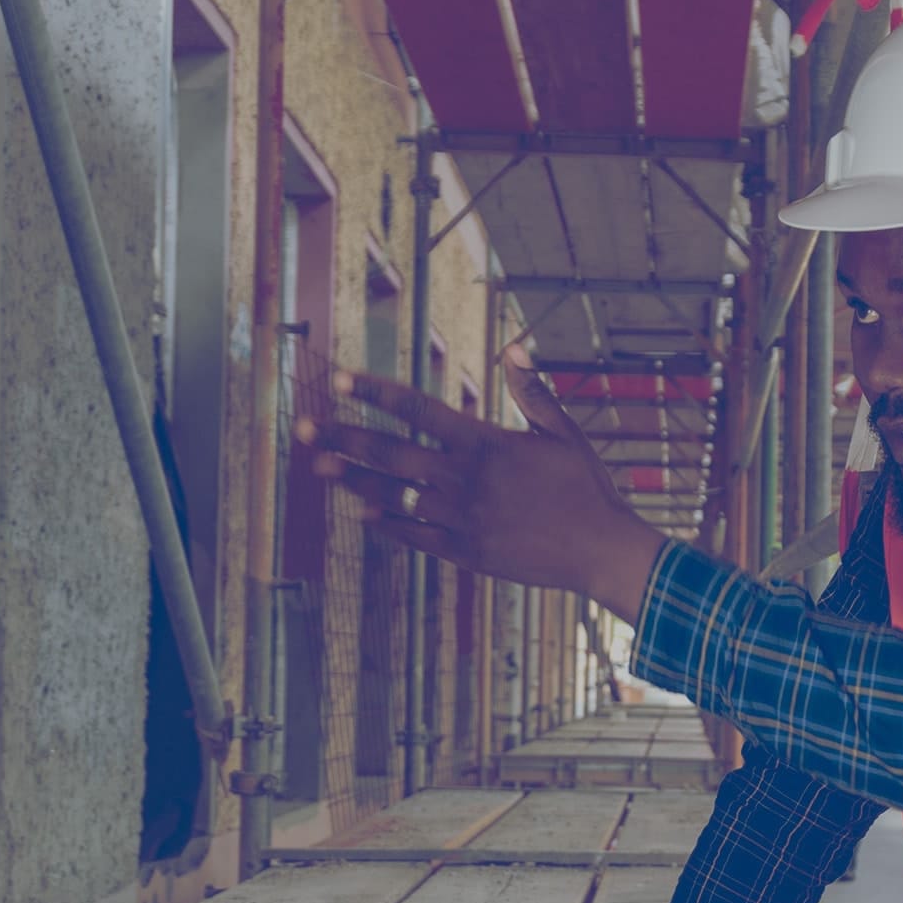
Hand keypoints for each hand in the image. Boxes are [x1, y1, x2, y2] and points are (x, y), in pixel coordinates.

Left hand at [295, 344, 667, 622]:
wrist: (600, 552)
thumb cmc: (586, 489)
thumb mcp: (565, 433)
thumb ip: (532, 393)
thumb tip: (513, 350)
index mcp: (486, 444)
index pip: (417, 410)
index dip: (374, 392)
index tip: (339, 379)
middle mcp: (465, 479)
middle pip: (391, 454)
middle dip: (343, 438)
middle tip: (302, 428)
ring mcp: (461, 519)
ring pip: (394, 496)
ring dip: (353, 480)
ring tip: (319, 467)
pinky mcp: (466, 552)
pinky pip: (416, 537)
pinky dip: (388, 525)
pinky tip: (364, 515)